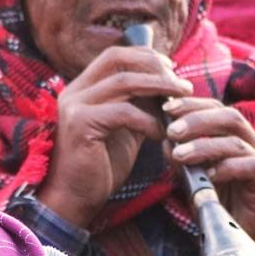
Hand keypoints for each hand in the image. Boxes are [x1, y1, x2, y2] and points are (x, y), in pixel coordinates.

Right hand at [36, 44, 192, 228]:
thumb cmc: (99, 166)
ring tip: (180, 100)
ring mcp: (74, 106)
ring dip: (158, 87)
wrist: (74, 199)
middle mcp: (73, 92)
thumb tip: (165, 86)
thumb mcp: (123, 129)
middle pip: (116, 59)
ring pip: (123, 81)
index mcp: (81, 89)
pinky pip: (124, 112)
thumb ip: (137, 105)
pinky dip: (148, 120)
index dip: (144, 56)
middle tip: (180, 84)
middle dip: (154, 66)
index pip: (113, 56)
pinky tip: (159, 134)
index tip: (171, 69)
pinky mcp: (80, 124)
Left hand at [163, 96, 254, 255]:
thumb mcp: (193, 179)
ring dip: (204, 146)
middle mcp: (253, 144)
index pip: (217, 108)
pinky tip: (208, 176)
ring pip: (236, 142)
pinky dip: (227, 168)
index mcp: (236, 137)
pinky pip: (251, 167)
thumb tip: (164, 140)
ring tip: (179, 155)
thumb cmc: (219, 204)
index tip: (166, 108)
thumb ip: (181, 161)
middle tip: (172, 130)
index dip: (192, 105)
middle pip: (230, 117)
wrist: (244, 238)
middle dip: (198, 120)